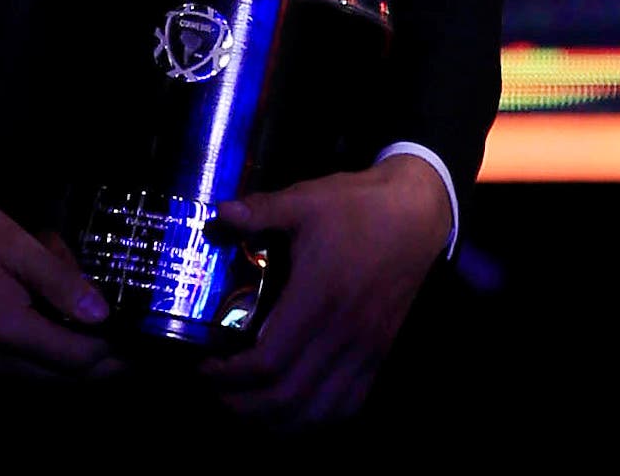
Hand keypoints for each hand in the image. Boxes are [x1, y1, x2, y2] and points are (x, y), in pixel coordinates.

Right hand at [0, 188, 121, 378]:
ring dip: (65, 364)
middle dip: (93, 366)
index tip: (133, 344)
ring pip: (37, 381)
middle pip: (59, 380)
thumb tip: (102, 317)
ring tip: (87, 336)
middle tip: (122, 350)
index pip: (75, 360)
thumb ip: (61, 282)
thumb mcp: (18, 246)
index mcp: (7, 331)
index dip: (109, 355)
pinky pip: (12, 374)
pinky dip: (37, 361)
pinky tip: (48, 335)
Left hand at [199, 158, 451, 424]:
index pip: (269, 361)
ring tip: (246, 406)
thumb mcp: (304, 200)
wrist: (414, 216)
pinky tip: (292, 410)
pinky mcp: (379, 354)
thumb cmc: (355, 207)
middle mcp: (342, 334)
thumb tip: (218, 213)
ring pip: (318, 411)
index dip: (231, 375)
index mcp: (317, 298)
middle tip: (215, 392)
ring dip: (277, 420)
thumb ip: (259, 210)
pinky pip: (348, 405)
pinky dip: (316, 418)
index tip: (205, 367)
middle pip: (287, 397)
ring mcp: (365, 350)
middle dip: (243, 404)